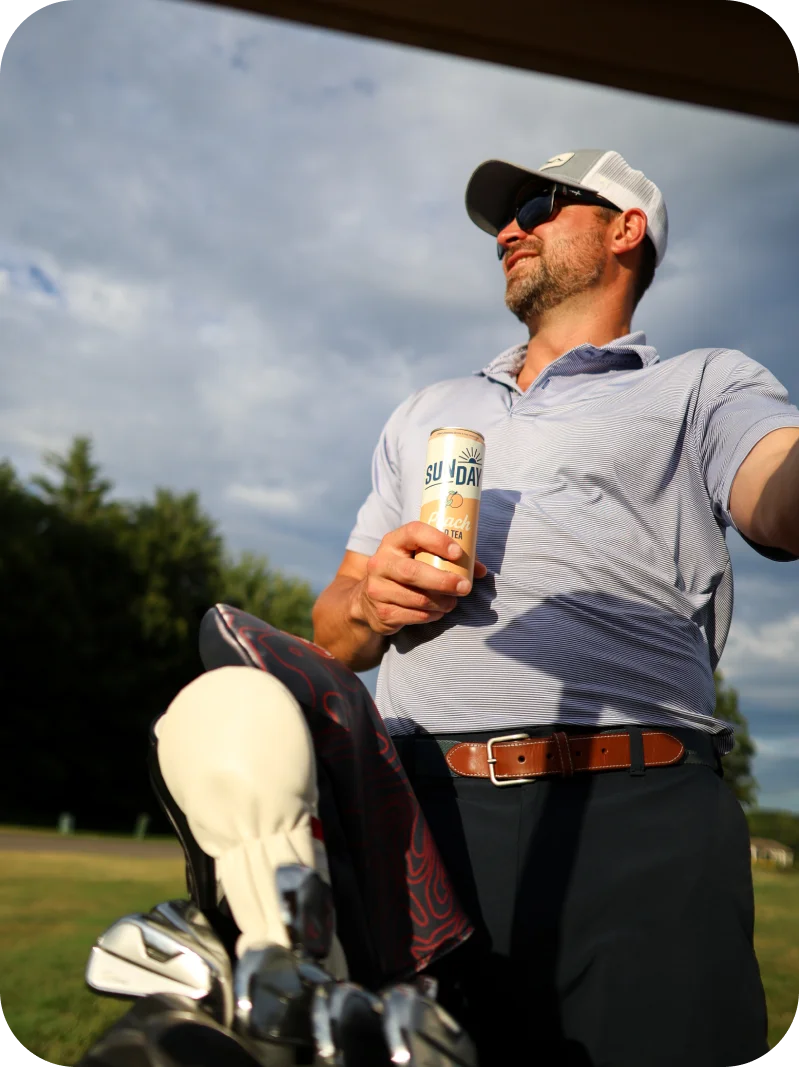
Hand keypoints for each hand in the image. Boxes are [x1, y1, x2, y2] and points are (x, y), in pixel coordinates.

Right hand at [351, 521, 487, 635]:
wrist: (369, 599)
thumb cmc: (405, 571)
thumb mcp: (419, 558)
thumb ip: (450, 559)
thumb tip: (480, 570)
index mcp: (393, 542)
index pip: (414, 532)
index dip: (437, 541)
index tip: (458, 553)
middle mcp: (380, 563)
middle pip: (413, 572)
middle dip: (443, 580)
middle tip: (465, 587)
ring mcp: (378, 589)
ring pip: (417, 598)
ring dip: (441, 602)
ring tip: (453, 601)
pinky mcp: (382, 612)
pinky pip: (414, 615)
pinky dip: (431, 615)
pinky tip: (438, 611)